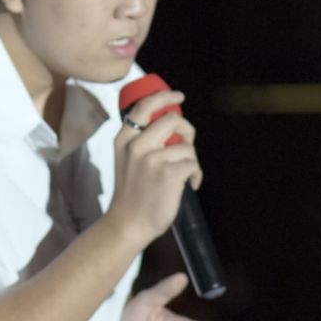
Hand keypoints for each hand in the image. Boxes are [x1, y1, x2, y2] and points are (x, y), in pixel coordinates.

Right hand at [108, 90, 201, 249]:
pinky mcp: (169, 174)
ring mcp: (152, 160)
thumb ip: (141, 142)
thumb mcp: (126, 160)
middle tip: (188, 144)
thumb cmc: (132, 193)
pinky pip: (194, 165)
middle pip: (172, 119)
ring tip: (186, 174)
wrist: (128, 224)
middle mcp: (136, 146)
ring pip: (187, 146)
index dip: (164, 97)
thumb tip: (173, 125)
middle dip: (187, 129)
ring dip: (192, 160)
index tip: (179, 96)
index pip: (144, 107)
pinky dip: (196, 175)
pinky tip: (191, 185)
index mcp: (123, 140)